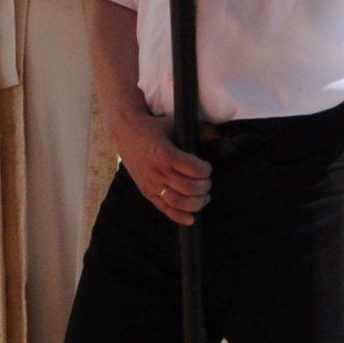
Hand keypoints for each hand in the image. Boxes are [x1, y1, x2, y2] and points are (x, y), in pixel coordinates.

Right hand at [119, 112, 212, 226]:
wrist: (124, 133)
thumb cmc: (152, 128)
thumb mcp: (174, 123)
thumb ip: (199, 129)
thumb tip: (218, 135)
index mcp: (166, 154)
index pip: (194, 169)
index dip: (206, 170)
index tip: (207, 167)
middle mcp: (158, 172)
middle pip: (189, 188)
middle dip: (204, 187)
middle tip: (207, 182)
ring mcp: (151, 184)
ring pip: (179, 202)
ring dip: (196, 203)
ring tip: (204, 197)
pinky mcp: (146, 192)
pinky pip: (164, 209)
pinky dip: (179, 217)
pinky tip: (191, 219)